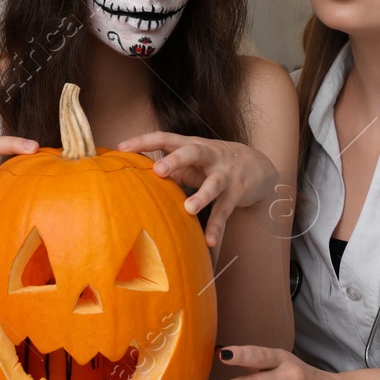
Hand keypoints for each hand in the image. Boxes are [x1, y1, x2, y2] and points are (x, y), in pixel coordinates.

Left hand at [117, 132, 280, 247]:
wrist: (258, 165)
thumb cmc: (213, 163)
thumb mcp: (192, 160)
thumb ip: (170, 166)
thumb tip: (137, 176)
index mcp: (193, 145)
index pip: (165, 138)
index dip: (144, 141)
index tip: (122, 147)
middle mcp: (210, 156)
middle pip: (192, 152)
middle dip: (176, 160)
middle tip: (158, 170)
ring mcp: (225, 174)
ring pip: (213, 184)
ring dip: (201, 196)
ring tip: (188, 209)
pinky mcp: (236, 193)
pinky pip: (225, 211)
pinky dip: (217, 227)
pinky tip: (209, 241)